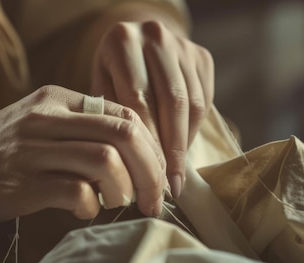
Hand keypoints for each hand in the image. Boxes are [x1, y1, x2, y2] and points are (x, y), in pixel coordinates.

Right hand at [0, 85, 165, 228]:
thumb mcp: (38, 124)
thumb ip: (80, 131)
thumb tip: (133, 159)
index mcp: (57, 98)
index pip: (125, 113)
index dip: (152, 146)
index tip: (158, 173)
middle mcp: (48, 117)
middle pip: (124, 133)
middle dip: (151, 170)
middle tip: (154, 198)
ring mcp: (33, 149)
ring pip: (106, 159)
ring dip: (125, 188)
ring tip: (119, 202)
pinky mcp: (22, 183)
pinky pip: (75, 191)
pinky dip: (91, 205)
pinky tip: (85, 211)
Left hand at [90, 20, 213, 197]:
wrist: (134, 42)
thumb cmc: (109, 76)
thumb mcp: (99, 90)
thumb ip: (110, 119)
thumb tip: (122, 170)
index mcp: (122, 42)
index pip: (139, 101)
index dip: (147, 143)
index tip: (148, 177)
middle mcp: (155, 36)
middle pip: (172, 102)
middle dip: (172, 150)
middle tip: (169, 185)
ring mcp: (182, 44)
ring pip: (193, 103)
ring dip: (186, 143)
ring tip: (177, 175)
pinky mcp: (202, 56)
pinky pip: (205, 99)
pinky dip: (195, 129)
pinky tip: (183, 151)